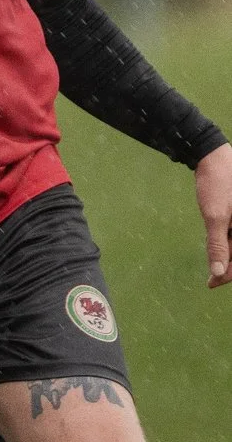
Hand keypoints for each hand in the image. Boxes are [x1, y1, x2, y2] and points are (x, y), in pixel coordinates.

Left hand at [198, 143, 231, 286]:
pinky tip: (219, 251)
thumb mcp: (215, 216)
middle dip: (230, 266)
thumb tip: (219, 272)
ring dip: (229, 256)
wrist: (214, 158)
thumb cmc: (218, 184)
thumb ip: (217, 245)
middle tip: (211, 282)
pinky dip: (229, 243)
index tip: (212, 283)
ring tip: (214, 270)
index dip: (228, 273)